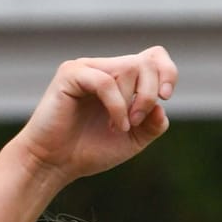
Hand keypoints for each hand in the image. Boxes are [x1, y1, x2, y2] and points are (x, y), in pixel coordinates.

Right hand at [12, 50, 175, 185]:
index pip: (153, 57)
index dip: (167, 72)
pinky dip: (117, 106)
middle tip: (137, 122)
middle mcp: (104, 68)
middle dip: (149, 94)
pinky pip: (106, 82)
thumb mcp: (131, 141)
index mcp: (120, 79)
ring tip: (120, 127)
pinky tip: (114, 125)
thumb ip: (152, 125)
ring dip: (132, 102)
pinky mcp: (70, 74)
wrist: (53, 164)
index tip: (165, 98)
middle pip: (145, 62)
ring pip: (129, 67)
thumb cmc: (88, 151)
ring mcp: (86, 68)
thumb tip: (162, 106)